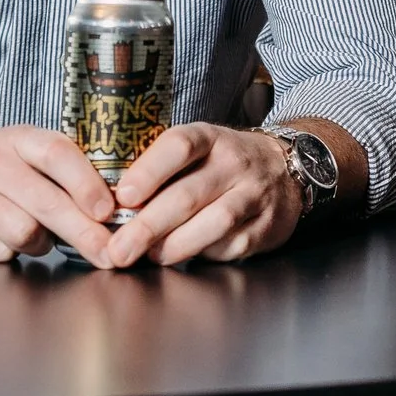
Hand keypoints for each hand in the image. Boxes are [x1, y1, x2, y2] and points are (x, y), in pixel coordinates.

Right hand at [0, 125, 120, 266]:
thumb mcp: (24, 152)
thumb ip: (63, 171)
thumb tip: (114, 206)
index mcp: (19, 139)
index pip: (57, 154)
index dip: (86, 184)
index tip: (108, 210)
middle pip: (46, 203)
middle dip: (84, 233)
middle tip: (108, 254)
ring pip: (23, 232)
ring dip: (43, 244)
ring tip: (40, 237)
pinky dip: (12, 253)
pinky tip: (6, 240)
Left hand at [103, 123, 298, 268]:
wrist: (284, 169)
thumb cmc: (223, 163)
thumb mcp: (197, 150)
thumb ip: (160, 170)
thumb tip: (111, 205)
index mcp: (210, 138)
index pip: (179, 146)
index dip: (149, 171)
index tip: (122, 196)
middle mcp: (234, 163)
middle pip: (188, 194)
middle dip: (148, 226)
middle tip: (119, 249)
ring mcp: (254, 194)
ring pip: (213, 222)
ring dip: (175, 245)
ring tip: (149, 257)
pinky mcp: (266, 226)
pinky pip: (232, 245)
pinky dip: (204, 254)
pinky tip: (184, 256)